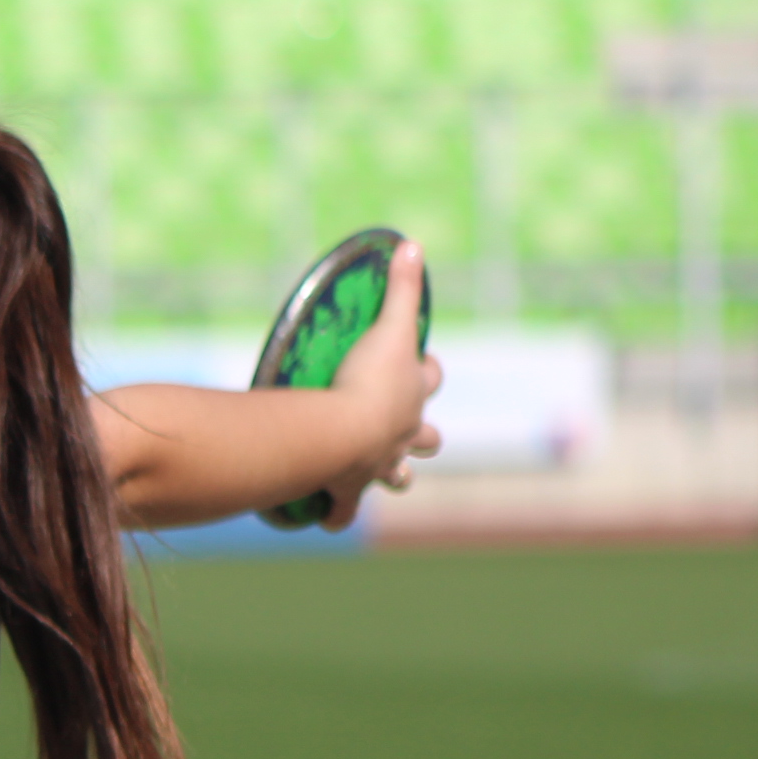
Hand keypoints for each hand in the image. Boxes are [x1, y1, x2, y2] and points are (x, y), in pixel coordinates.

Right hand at [317, 238, 444, 528]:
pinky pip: (342, 512)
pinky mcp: (347, 490)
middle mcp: (403, 436)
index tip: (421, 363)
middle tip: (409, 431)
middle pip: (426, 438)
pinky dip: (335, 515)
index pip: (431, 377)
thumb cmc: (368, 380)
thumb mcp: (389, 327)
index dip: (428, 370)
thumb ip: (400, 288)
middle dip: (422, 435)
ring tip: (382, 476)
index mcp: (411, 398)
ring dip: (392, 477)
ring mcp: (378, 467)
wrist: (345, 434)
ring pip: (396, 479)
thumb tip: (413, 243)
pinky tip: (326, 515)